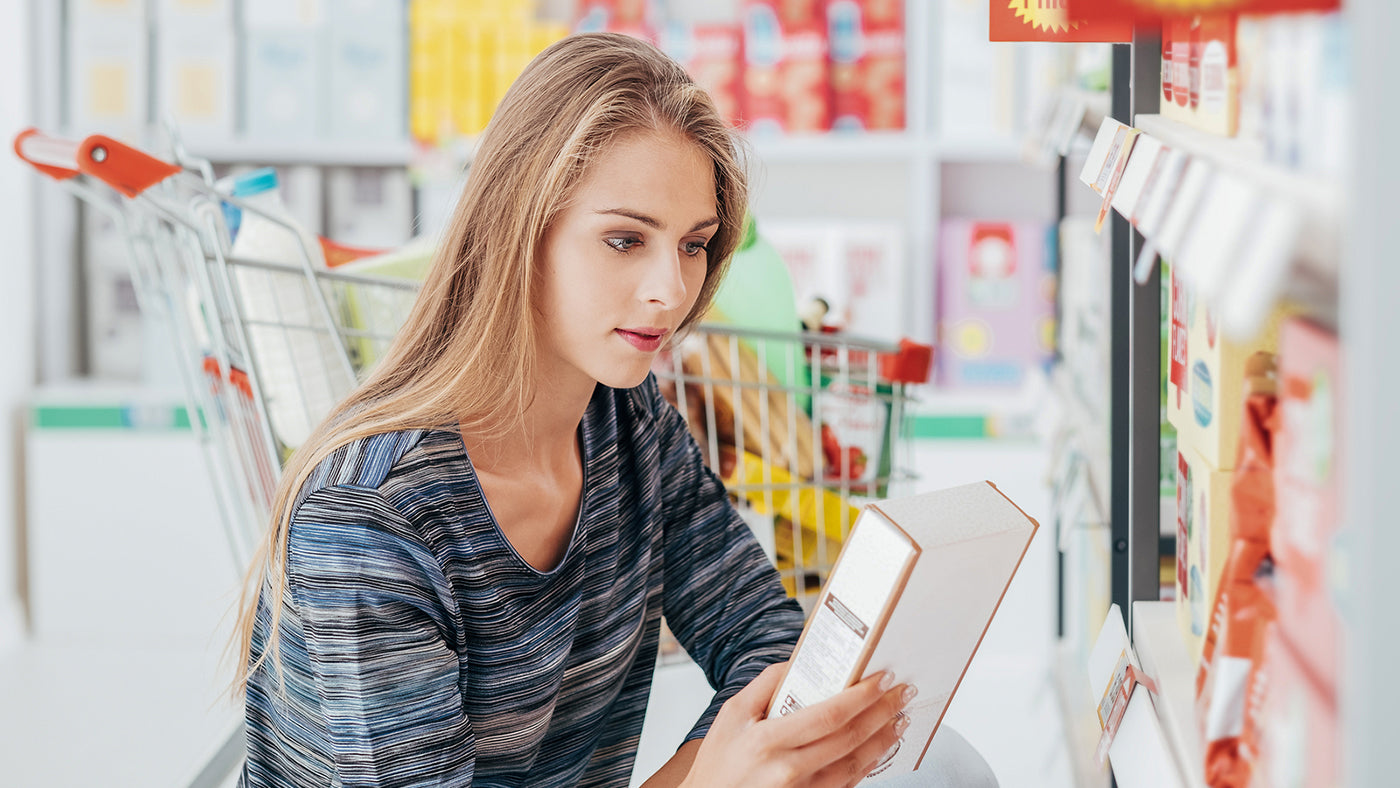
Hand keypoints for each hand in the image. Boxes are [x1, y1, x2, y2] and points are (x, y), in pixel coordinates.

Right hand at [681, 662, 915, 787]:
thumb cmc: (718, 763)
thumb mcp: (731, 714)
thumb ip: (765, 684)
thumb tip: (798, 661)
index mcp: (769, 740)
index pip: (829, 715)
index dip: (862, 697)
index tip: (882, 679)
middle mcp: (789, 770)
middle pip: (849, 739)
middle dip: (882, 713)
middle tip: (902, 694)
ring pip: (855, 765)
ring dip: (882, 741)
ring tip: (899, 720)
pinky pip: (846, 784)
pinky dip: (866, 765)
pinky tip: (877, 749)